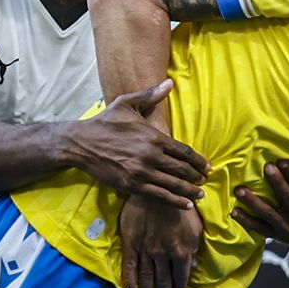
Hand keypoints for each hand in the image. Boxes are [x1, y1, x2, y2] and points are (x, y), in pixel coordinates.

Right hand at [65, 79, 209, 208]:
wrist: (81, 143)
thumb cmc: (105, 122)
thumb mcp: (127, 103)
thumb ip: (150, 95)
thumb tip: (169, 82)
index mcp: (153, 137)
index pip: (183, 151)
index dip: (198, 160)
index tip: (207, 166)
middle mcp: (151, 155)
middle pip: (182, 169)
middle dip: (197, 176)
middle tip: (205, 180)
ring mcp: (142, 172)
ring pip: (173, 184)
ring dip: (190, 191)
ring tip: (200, 195)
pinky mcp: (132, 185)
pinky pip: (159, 195)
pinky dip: (175, 201)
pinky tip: (186, 204)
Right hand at [118, 193, 202, 287]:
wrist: (157, 189)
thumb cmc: (180, 206)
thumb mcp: (195, 227)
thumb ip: (194, 248)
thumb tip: (194, 266)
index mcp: (182, 251)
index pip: (181, 276)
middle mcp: (163, 255)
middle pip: (163, 281)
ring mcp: (146, 251)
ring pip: (146, 278)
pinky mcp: (131, 244)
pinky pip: (130, 266)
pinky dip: (129, 281)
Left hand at [232, 159, 288, 244]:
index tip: (282, 161)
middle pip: (288, 199)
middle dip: (277, 183)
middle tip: (266, 167)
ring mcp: (287, 228)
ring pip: (269, 214)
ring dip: (253, 202)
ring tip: (240, 190)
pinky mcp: (274, 235)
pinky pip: (259, 228)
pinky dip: (246, 220)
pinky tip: (235, 211)